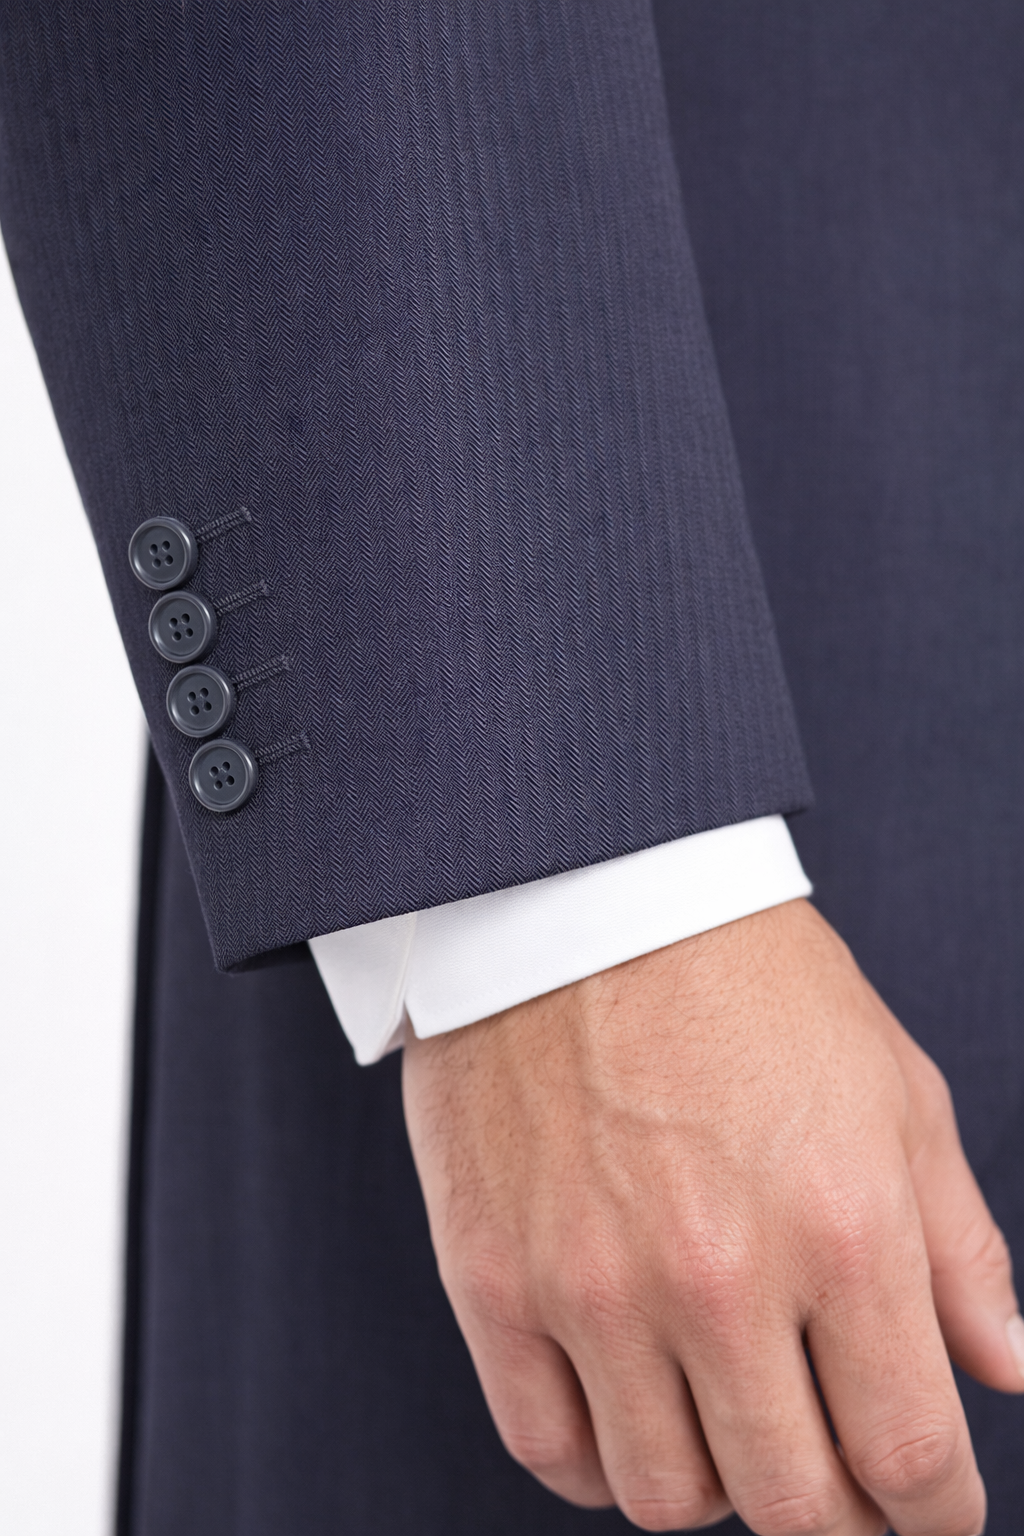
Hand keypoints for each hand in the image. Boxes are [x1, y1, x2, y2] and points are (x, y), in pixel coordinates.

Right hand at [402, 898, 1023, 1533]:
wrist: (585, 893)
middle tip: (839, 1489)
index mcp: (840, 1226)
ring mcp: (592, 1284)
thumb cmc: (746, 978)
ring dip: (716, 1487)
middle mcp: (717, 1275)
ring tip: (727, 1425)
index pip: (911, 1456)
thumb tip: (1005, 1372)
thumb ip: (959, 1248)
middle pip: (792, 1505)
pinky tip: (629, 1414)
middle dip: (838, 1520)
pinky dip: (598, 1463)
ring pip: (666, 1495)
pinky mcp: (494, 1276)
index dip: (939, 1517)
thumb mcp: (894, 1089)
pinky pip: (545, 1447)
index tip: (934, 1516)